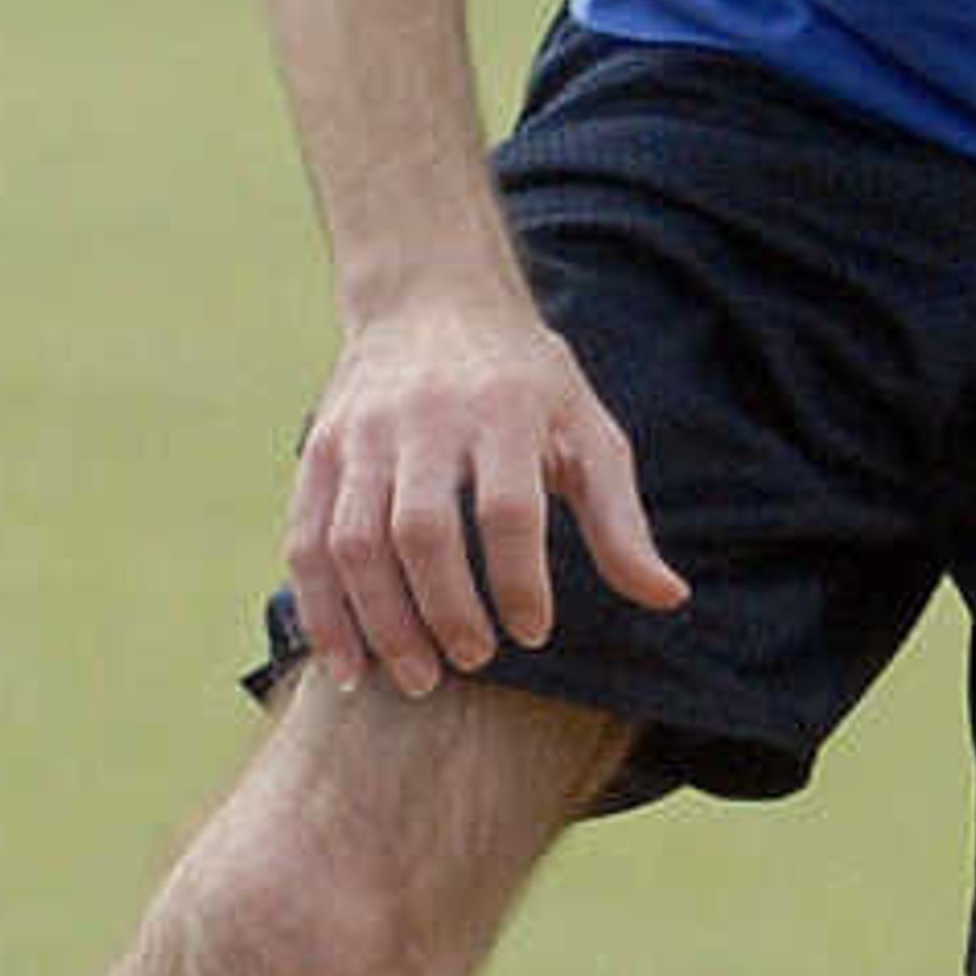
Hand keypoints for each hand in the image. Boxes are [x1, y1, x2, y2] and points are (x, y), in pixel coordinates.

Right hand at [283, 287, 685, 699]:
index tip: (532, 632)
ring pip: (355, 542)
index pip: (506, 507)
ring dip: (382, 622)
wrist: (429, 297)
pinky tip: (346, 666)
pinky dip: (322, 612)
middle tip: (475, 659)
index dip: (517, 580)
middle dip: (446, 610)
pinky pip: (307, 542)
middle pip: (422, 530)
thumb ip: (620, 520)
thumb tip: (668, 598)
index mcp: (503, 409)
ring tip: (417, 678)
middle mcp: (424, 417)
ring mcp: (362, 434)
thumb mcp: (587, 430)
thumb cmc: (525, 380)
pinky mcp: (320, 453)